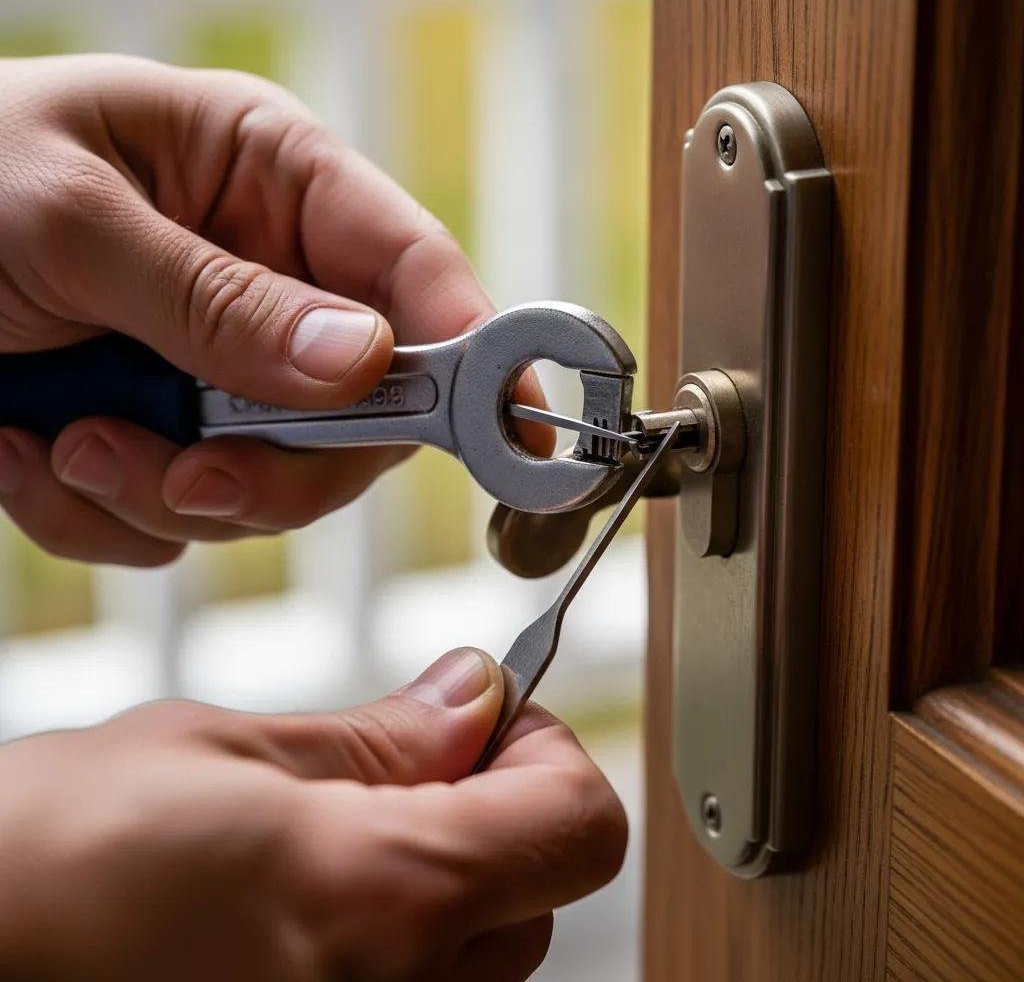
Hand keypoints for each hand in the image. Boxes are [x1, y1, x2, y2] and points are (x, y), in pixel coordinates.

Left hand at [0, 55, 551, 565]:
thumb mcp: (65, 219)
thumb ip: (218, 299)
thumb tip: (361, 362)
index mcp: (272, 182)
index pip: (421, 276)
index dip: (479, 357)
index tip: (512, 434)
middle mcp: (270, 282)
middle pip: (366, 416)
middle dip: (280, 468)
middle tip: (191, 476)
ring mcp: (222, 371)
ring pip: (275, 486)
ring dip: (170, 494)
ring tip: (70, 444)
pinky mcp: (166, 436)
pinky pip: (183, 520)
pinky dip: (107, 516)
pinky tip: (34, 453)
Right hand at [0, 648, 625, 980]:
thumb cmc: (49, 856)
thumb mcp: (225, 750)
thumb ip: (379, 738)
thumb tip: (476, 695)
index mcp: (381, 899)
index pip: (579, 827)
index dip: (545, 751)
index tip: (488, 719)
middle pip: (541, 894)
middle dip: (497, 810)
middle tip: (406, 765)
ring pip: (488, 956)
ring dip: (451, 881)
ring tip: (339, 839)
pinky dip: (403, 942)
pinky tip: (315, 905)